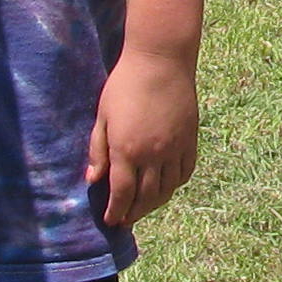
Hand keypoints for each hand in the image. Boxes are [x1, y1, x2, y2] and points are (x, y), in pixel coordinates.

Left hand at [85, 46, 197, 227]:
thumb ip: (98, 149)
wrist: (160, 61)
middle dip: (134, 213)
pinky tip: (166, 187)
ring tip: (144, 208)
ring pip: (167, 189)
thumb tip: (92, 179)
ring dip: (155, 204)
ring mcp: (174, 148)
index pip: (121, 193)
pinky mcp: (189, 140)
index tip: (110, 220)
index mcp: (126, 150)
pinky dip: (175, 185)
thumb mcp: (103, 116)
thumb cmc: (125, 84)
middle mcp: (152, 155)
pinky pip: (185, 172)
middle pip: (146, 197)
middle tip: (126, 220)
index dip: (116, 211)